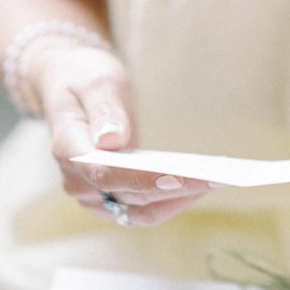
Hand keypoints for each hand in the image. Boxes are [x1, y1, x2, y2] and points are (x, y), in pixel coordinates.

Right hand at [33, 44, 213, 225]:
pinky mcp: (111, 196)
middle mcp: (78, 181)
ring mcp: (93, 194)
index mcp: (69, 150)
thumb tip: (111, 140)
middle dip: (177, 188)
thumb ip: (104, 109)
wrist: (69, 87)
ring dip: (179, 199)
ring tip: (218, 181)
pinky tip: (202, 183)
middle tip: (220, 176)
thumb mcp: (96, 81)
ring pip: (141, 210)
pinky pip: (144, 208)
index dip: (150, 179)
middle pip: (131, 195)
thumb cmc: (82, 79)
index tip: (189, 175)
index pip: (109, 174)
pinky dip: (172, 199)